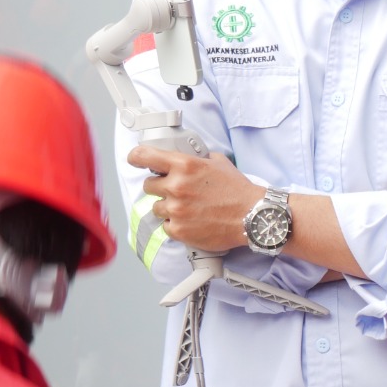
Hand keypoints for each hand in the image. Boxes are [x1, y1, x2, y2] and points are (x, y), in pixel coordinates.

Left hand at [126, 144, 257, 253]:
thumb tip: (185, 156)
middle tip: (177, 190)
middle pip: (148, 185)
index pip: (145, 156)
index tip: (134, 159)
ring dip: (168, 207)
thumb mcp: (218, 163)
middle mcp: (176, 186)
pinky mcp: (178, 230)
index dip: (136, 157)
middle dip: (160, 187)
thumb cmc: (238, 190)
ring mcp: (176, 210)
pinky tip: (192, 220)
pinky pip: (165, 225)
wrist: (252, 216)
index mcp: (185, 165)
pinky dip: (175, 224)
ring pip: (156, 207)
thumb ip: (197, 159)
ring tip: (188, 208)